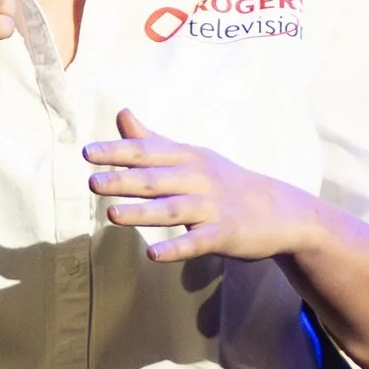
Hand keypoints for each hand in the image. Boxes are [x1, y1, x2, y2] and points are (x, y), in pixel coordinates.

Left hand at [82, 104, 317, 264]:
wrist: (280, 211)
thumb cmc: (226, 182)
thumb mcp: (191, 156)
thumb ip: (152, 140)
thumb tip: (121, 114)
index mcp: (187, 158)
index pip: (147, 152)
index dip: (117, 152)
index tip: (87, 153)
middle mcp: (198, 179)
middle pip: (156, 179)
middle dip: (124, 181)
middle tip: (92, 182)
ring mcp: (213, 208)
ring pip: (173, 210)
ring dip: (143, 213)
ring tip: (113, 215)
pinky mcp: (224, 235)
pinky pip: (198, 242)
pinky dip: (177, 248)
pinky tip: (154, 255)